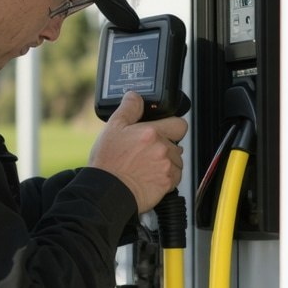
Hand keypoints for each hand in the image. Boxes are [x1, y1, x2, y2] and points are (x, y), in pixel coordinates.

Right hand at [88, 91, 187, 213]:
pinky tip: (150, 176)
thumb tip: (135, 96)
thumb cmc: (108, 162)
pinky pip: (174, 177)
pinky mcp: (167, 184)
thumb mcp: (112, 128)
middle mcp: (162, 149)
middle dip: (165, 146)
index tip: (164, 131)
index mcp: (151, 133)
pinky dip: (166, 177)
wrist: (107, 190)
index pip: (179, 124)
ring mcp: (166, 167)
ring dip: (166, 162)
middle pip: (176, 144)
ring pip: (176, 161)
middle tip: (146, 151)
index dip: (172, 126)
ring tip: (146, 165)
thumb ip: (128, 108)